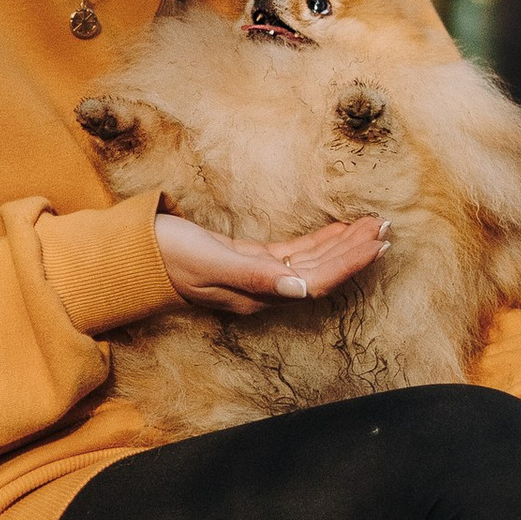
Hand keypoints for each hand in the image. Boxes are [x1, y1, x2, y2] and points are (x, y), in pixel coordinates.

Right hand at [153, 212, 387, 318]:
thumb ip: (255, 277)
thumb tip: (301, 290)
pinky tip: (337, 229)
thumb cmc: (167, 256)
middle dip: (356, 250)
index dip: (350, 262)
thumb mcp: (210, 263)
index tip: (377, 242)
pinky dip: (319, 239)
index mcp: (258, 293)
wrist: (133, 255)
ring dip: (343, 244)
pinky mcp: (249, 261)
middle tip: (387, 226)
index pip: (317, 280)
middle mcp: (264, 290)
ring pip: (312, 261)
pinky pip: (294, 253)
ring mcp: (258, 277)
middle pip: (322, 271)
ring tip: (371, 226)